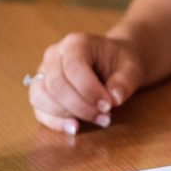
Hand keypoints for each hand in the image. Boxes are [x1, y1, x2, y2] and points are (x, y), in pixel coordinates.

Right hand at [28, 33, 143, 134]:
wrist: (114, 62)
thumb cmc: (121, 63)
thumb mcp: (131, 68)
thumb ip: (125, 81)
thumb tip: (115, 99)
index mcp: (76, 43)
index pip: (74, 68)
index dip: (90, 91)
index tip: (109, 105)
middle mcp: (54, 55)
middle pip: (56, 84)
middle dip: (80, 106)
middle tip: (104, 116)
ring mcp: (43, 73)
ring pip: (40, 97)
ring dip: (67, 115)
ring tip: (95, 120)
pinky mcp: (41, 91)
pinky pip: (39, 110)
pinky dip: (55, 122)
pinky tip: (75, 127)